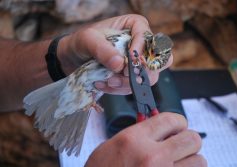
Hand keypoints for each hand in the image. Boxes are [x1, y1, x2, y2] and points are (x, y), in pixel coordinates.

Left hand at [58, 14, 172, 94]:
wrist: (75, 58)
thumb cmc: (83, 42)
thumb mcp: (88, 40)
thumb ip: (102, 49)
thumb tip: (119, 64)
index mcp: (135, 27)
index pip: (147, 37)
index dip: (141, 50)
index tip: (128, 62)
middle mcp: (142, 45)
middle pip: (158, 61)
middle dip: (141, 72)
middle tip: (124, 75)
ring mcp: (139, 63)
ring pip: (148, 78)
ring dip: (128, 84)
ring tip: (107, 82)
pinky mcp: (132, 77)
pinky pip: (134, 87)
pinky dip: (119, 89)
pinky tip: (103, 85)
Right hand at [85, 112, 206, 166]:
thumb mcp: (114, 145)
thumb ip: (139, 132)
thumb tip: (160, 123)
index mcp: (135, 139)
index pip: (171, 119)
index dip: (178, 122)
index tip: (178, 127)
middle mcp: (152, 157)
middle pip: (192, 139)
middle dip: (188, 141)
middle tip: (179, 145)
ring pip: (199, 161)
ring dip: (190, 161)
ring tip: (175, 163)